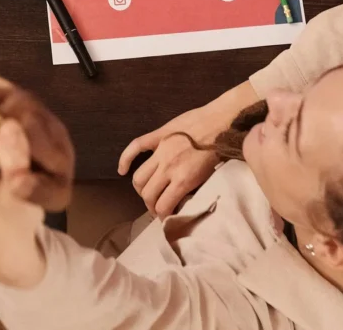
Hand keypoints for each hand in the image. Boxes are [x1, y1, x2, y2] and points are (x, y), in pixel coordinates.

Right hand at [115, 86, 253, 215]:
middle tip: (157, 208)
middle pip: (147, 194)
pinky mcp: (157, 136)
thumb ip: (192, 189)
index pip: (163, 207)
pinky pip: (135, 147)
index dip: (162, 216)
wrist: (220, 122)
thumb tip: (183, 200)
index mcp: (183, 180)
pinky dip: (125, 159)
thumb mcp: (209, 177)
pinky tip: (122, 170)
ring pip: (139, 177)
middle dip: (150, 206)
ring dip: (141, 189)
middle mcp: (168, 168)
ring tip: (147, 192)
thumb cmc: (220, 150)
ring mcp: (160, 152)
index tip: (166, 219)